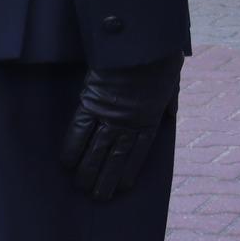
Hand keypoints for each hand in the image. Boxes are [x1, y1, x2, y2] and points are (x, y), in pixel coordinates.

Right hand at [59, 54, 182, 201]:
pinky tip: (67, 164)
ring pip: (96, 150)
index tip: (123, 187)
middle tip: (98, 197)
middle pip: (116, 156)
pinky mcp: (90, 104)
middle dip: (106, 179)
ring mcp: (109, 115)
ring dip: (88, 171)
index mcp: (150, 117)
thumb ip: (169, 100)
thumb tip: (171, 114)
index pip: (139, 151)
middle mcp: (129, 122)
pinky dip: (72, 148)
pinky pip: (78, 131)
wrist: (142, 43)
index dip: (130, 170)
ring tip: (81, 188)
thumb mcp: (172, 81)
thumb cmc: (160, 58)